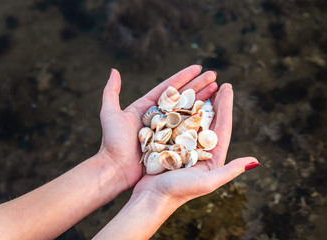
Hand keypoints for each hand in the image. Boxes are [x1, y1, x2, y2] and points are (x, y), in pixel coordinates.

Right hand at [94, 66, 258, 239]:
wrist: (152, 198)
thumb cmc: (179, 192)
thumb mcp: (208, 182)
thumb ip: (230, 170)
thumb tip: (254, 160)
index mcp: (213, 157)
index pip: (223, 126)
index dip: (226, 106)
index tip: (227, 87)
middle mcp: (201, 150)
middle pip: (210, 120)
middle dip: (215, 101)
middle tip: (219, 83)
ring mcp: (186, 147)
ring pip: (194, 120)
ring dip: (199, 103)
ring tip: (202, 87)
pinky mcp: (171, 145)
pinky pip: (178, 124)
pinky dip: (181, 111)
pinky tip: (181, 100)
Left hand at [98, 65, 219, 189]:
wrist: (115, 169)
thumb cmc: (112, 143)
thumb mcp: (110, 114)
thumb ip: (111, 92)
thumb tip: (114, 71)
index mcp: (148, 106)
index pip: (170, 87)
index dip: (184, 77)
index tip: (199, 68)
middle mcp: (160, 116)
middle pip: (183, 97)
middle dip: (199, 86)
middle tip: (215, 76)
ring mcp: (167, 130)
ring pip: (188, 112)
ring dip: (203, 101)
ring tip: (217, 90)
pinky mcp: (172, 143)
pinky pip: (188, 131)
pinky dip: (200, 122)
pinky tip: (213, 114)